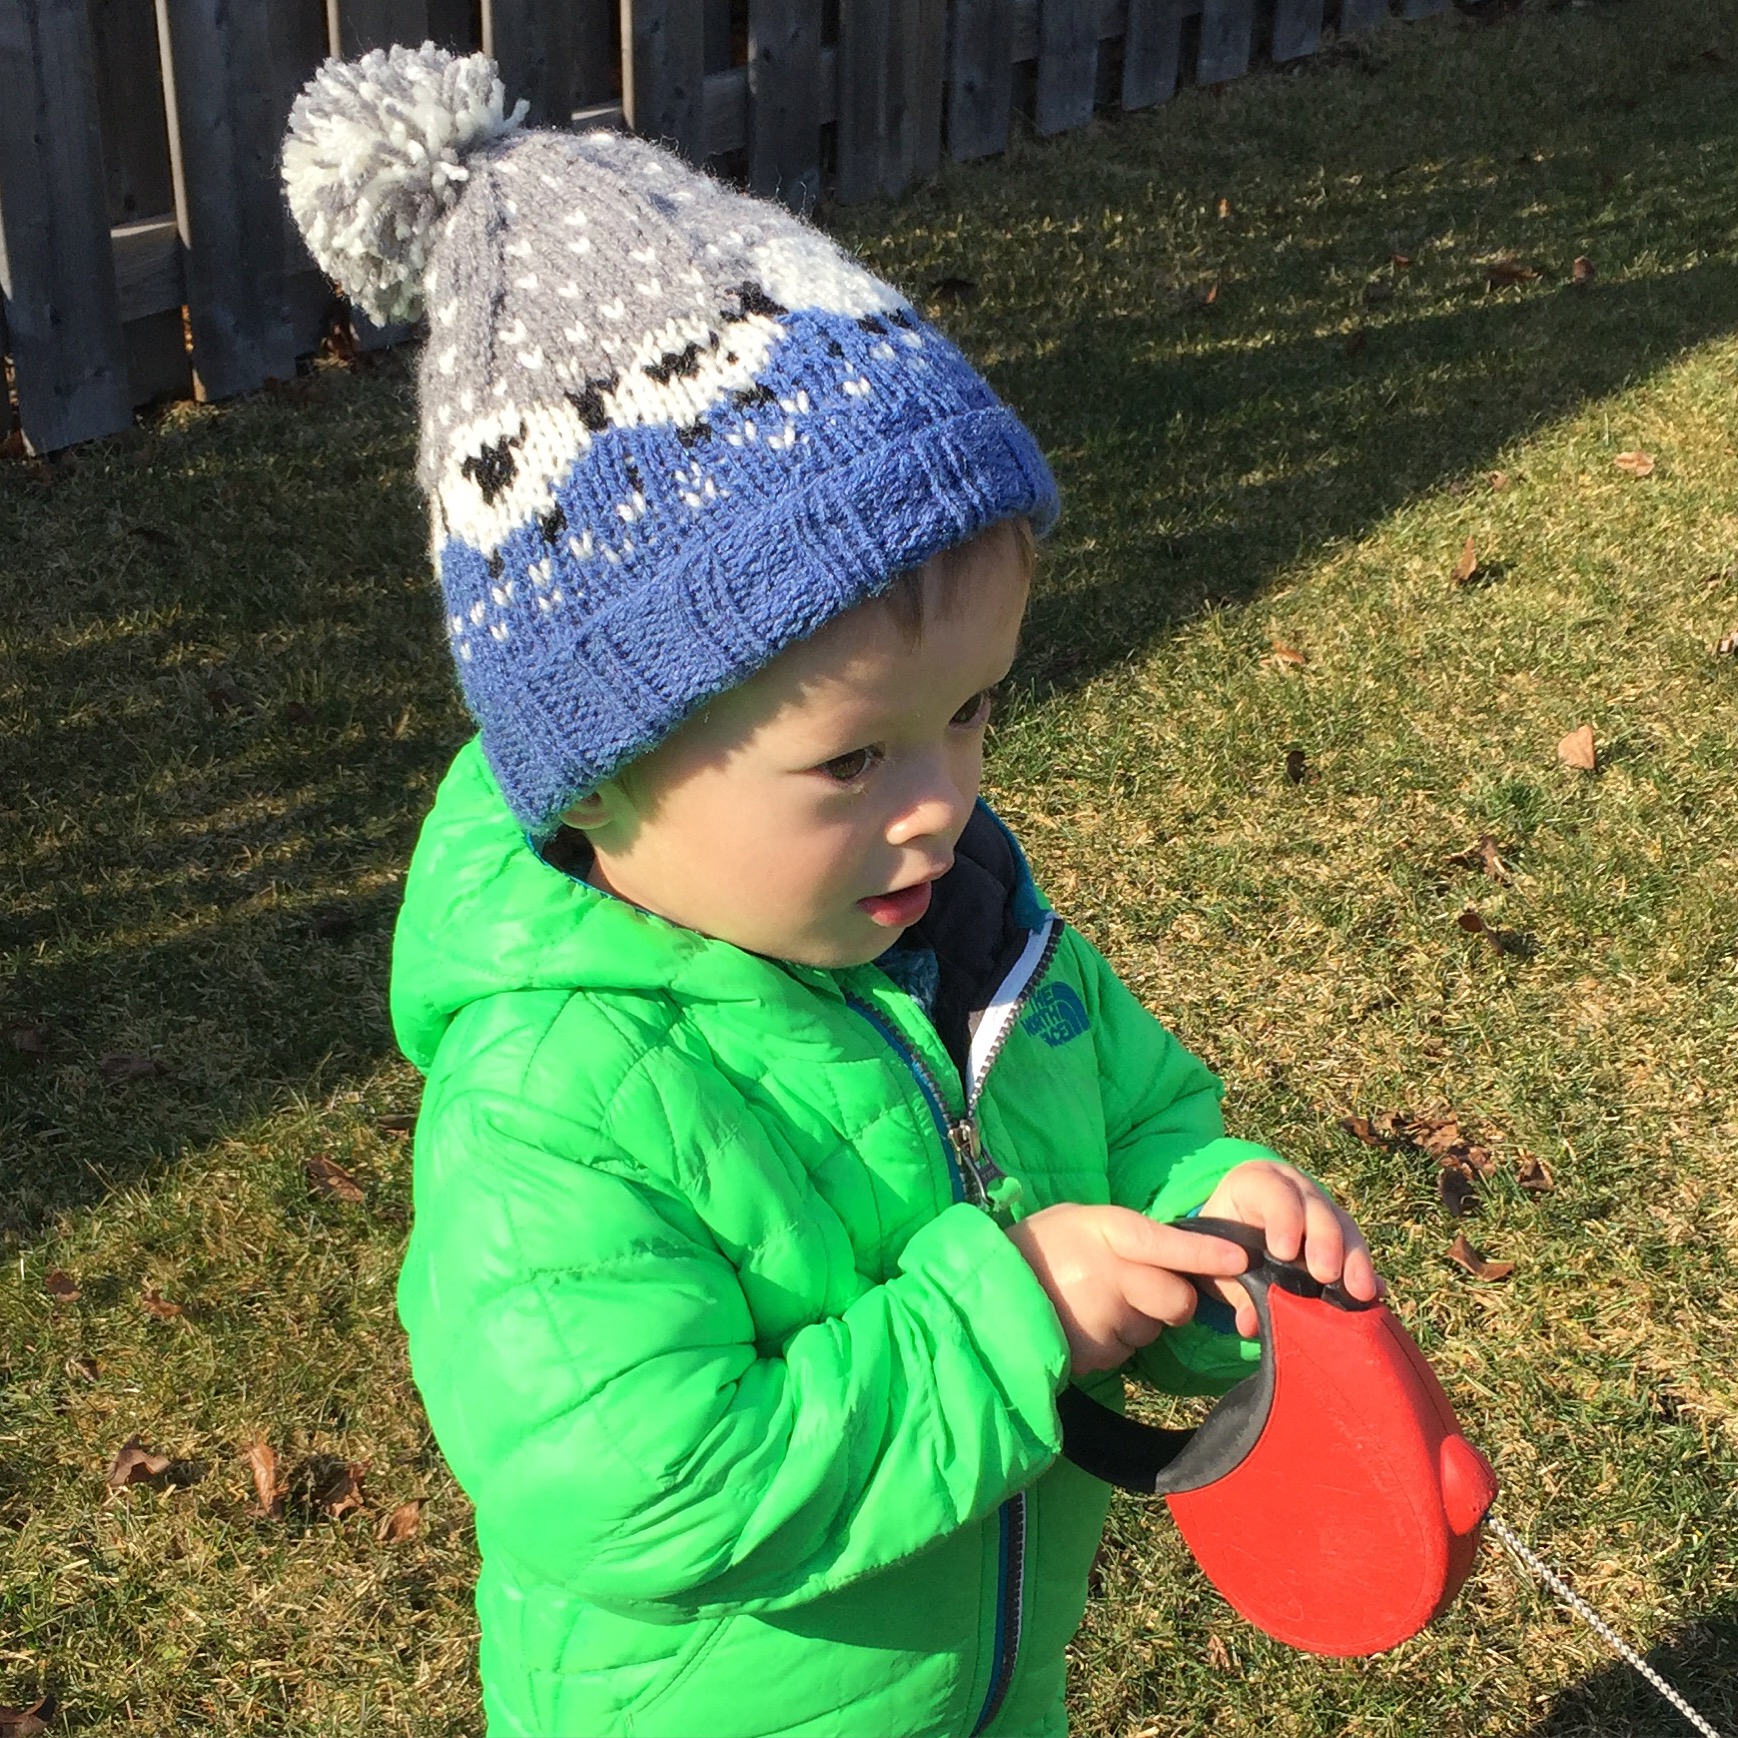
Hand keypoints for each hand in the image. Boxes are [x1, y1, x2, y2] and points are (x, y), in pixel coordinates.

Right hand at [1006, 1204, 1252, 1374]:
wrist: (984, 1294)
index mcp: (1104, 1231)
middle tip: (1139, 1290)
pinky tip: (1080, 1325)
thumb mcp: (1077, 1221)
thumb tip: (1178, 1253)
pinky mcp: (1094, 1353)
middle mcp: (1107, 1274)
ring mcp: (1101, 1317)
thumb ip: (1126, 1235)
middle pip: (1176, 1300)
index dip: (1206, 1255)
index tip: (1242, 1259)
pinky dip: (1111, 1342)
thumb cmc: (1038, 1249)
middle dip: (1171, 1302)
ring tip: (1091, 1303)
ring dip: (1134, 1321)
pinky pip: (1125, 1351)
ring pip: (1151, 1329)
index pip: (1167, 1243)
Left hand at [1195, 1160, 1382, 1336]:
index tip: (1284, 1251)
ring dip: (1353, 1260)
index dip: (1283, 1218)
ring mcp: (1323, 1210)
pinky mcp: (1342, 1235)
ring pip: (1344, 1227)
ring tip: (1358, 1291)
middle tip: (1325, 1274)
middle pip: (1316, 1208)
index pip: (1274, 1192)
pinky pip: (1357, 1250)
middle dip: (1324, 1241)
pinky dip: (1366, 1272)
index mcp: (1258, 1183)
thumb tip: (1249, 1322)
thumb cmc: (1222, 1237)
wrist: (1235, 1225)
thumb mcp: (1216, 1255)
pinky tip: (1375, 1293)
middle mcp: (1296, 1191)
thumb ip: (1230, 1285)